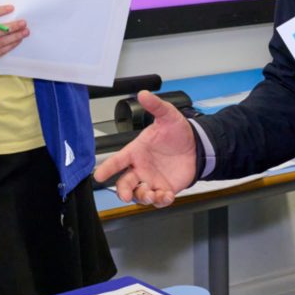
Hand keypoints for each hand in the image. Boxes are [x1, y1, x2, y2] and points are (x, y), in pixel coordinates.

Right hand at [93, 91, 197, 207]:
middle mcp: (141, 168)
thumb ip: (155, 106)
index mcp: (136, 151)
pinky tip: (166, 195)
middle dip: (123, 191)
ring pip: (139, 194)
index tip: (98, 175)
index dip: (107, 168)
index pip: (117, 160)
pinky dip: (160, 201)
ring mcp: (152, 180)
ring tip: (151, 193)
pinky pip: (158, 200)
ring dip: (142, 197)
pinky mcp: (164, 189)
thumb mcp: (168, 116)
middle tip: (126, 194)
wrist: (196, 146)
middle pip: (125, 183)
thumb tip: (144, 94)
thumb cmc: (177, 132)